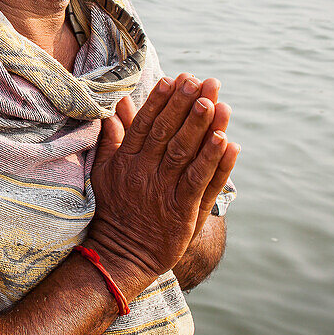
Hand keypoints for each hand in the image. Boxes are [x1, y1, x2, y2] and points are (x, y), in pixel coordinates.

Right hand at [86, 74, 238, 294]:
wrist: (120, 254)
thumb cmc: (113, 210)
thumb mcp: (105, 171)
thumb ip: (113, 138)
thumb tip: (117, 107)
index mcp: (126, 161)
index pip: (144, 124)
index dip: (160, 101)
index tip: (174, 80)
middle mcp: (145, 172)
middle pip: (167, 133)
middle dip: (185, 105)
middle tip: (201, 81)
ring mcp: (164, 192)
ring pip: (185, 154)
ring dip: (202, 127)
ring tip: (217, 103)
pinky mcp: (183, 212)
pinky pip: (200, 183)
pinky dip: (215, 162)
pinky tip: (228, 142)